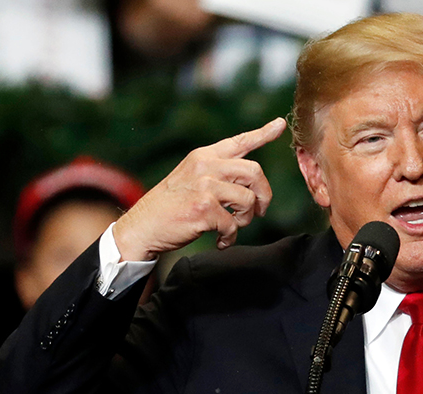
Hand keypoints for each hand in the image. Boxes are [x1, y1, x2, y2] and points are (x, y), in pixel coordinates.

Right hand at [113, 117, 287, 260]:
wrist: (142, 226)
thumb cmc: (170, 206)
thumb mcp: (192, 178)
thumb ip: (218, 174)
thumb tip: (250, 184)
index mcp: (204, 156)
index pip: (239, 141)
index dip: (263, 133)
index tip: (280, 124)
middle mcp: (205, 166)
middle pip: (255, 171)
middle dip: (263, 195)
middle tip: (259, 211)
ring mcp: (205, 186)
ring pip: (248, 200)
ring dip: (246, 219)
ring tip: (233, 226)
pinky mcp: (204, 208)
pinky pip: (233, 225)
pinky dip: (230, 237)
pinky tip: (220, 241)